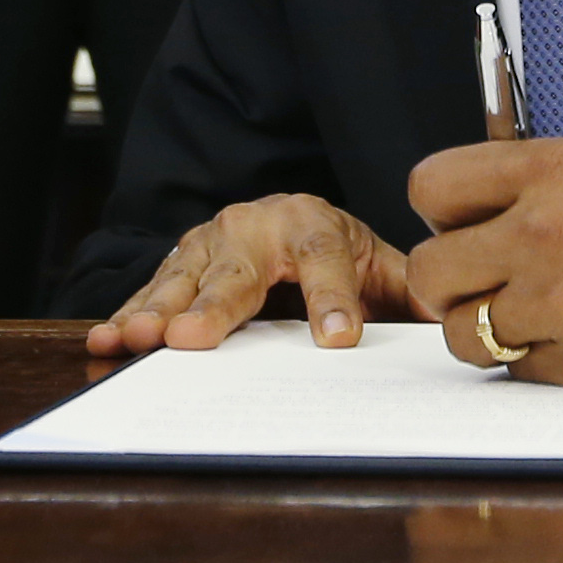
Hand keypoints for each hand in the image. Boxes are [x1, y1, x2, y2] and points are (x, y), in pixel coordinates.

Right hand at [85, 192, 425, 354]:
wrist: (290, 225)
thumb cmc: (339, 254)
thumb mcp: (381, 267)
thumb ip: (411, 293)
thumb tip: (457, 320)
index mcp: (315, 223)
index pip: (327, 258)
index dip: (333, 299)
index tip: (339, 339)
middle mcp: (256, 226)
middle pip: (238, 270)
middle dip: (215, 306)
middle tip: (195, 339)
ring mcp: (211, 243)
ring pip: (185, 279)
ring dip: (157, 311)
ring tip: (137, 339)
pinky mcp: (180, 264)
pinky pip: (151, 291)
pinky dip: (127, 314)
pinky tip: (105, 338)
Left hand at [401, 141, 562, 390]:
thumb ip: (545, 191)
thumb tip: (489, 221)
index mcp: (552, 169)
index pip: (430, 188)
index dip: (441, 215)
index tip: (464, 228)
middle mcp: (543, 234)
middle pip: (430, 272)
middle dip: (451, 285)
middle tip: (487, 286)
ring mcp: (561, 305)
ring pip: (463, 336)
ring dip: (487, 332)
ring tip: (537, 321)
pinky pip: (520, 374)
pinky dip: (538, 366)